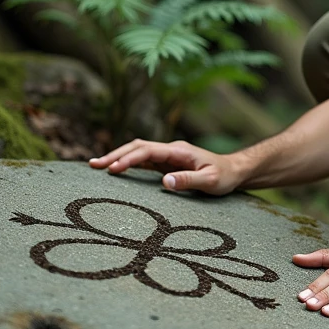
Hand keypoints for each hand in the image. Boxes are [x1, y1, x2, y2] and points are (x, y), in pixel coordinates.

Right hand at [88, 139, 243, 195]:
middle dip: (115, 154)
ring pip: (138, 151)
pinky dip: (127, 162)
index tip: (113, 168)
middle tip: (94, 165)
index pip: (147, 152)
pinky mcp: (167, 163)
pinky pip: (143, 161)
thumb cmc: (224, 177)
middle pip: (137, 147)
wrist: (234, 171)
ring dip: (118, 156)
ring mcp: (168, 155)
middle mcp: (170, 150)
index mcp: (178, 151)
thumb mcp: (210, 182)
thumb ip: (188, 181)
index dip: (129, 159)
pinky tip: (115, 169)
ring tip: (96, 166)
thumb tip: (164, 182)